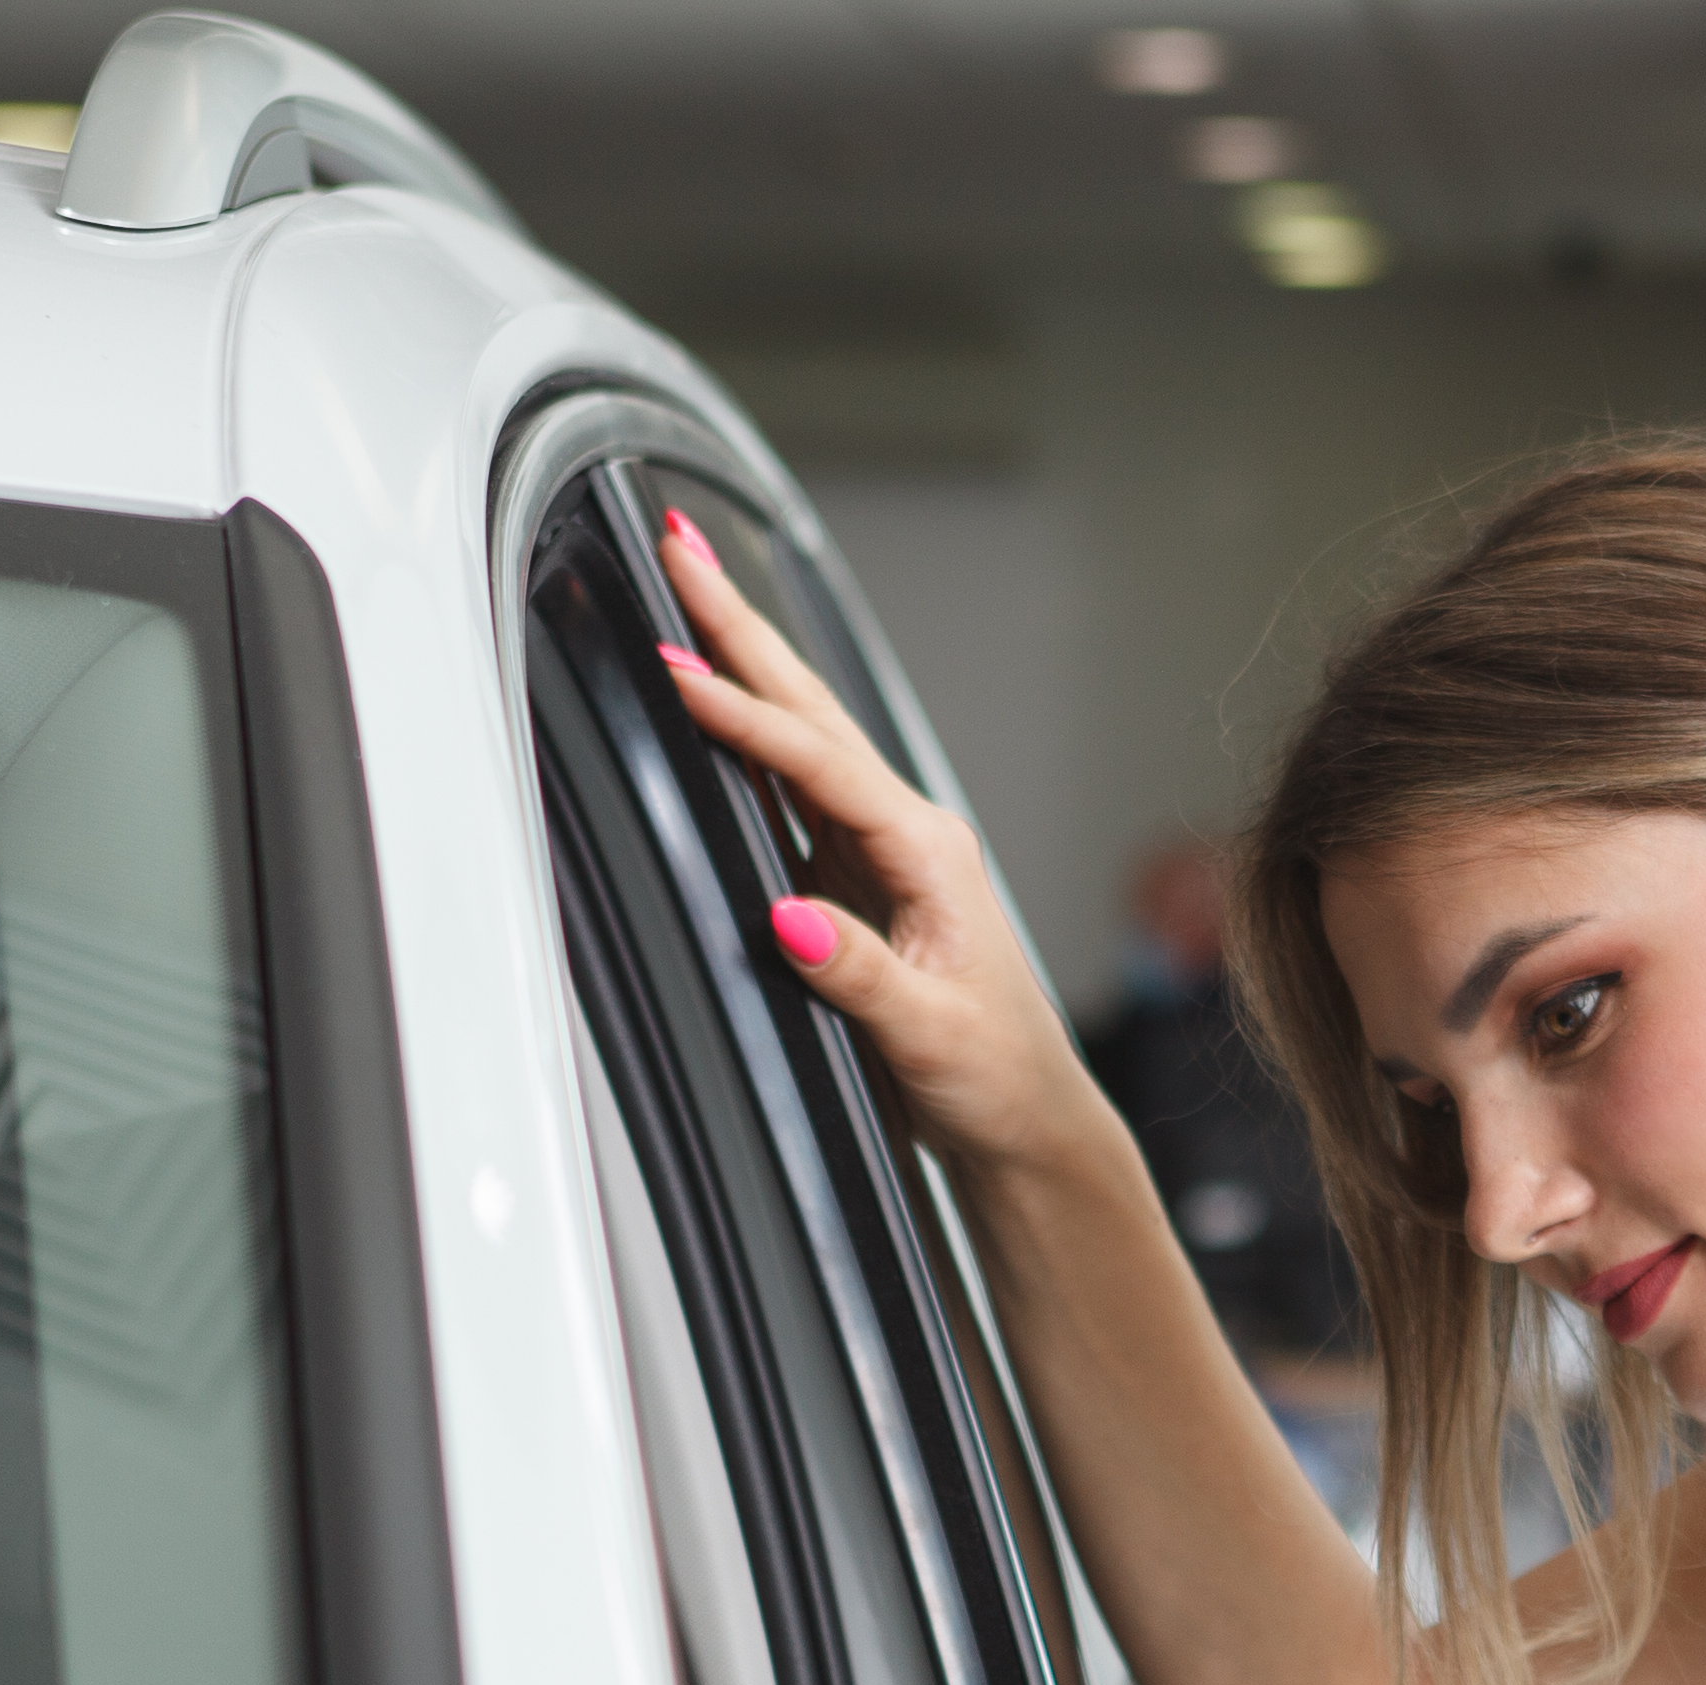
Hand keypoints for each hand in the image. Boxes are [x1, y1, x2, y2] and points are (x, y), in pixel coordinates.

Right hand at [653, 507, 1107, 1181]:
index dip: (743, 718)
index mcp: (926, 852)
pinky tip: (716, 703)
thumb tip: (786, 918)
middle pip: (809, 707)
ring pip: (800, 733)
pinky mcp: (857, 879)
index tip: (678, 674)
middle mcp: (906, 832)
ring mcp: (880, 849)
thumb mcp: (928, 1034)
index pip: (816, 765)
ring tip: (688, 592)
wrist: (1027, 1118)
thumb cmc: (995, 1076)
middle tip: (681, 545)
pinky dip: (748, 733)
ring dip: (743, 660)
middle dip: (742, 624)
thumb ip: (857, 974)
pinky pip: (792, 787)